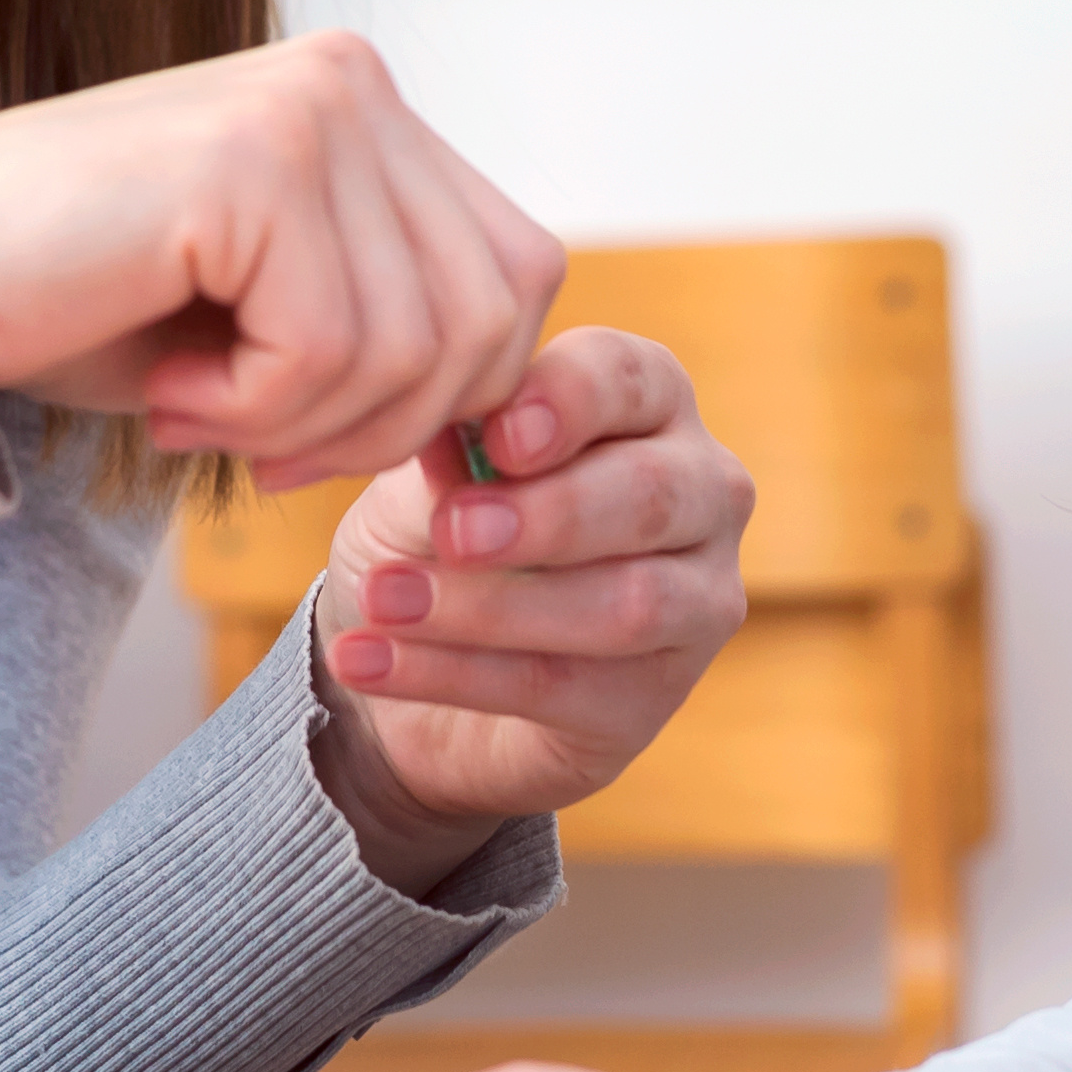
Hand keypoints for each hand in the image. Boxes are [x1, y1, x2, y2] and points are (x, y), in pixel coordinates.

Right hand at [0, 34, 557, 491]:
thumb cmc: (73, 307)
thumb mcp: (272, 316)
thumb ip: (397, 322)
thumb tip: (520, 412)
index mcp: (365, 104)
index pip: (518, 275)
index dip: (448, 396)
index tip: (319, 438)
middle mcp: (352, 82)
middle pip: (493, 319)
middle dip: (385, 427)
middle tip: (255, 444)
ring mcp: (308, 109)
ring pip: (418, 349)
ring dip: (306, 428)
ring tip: (195, 409)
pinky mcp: (253, 162)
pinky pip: (330, 352)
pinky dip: (254, 415)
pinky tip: (169, 392)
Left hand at [302, 328, 748, 868]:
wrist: (419, 658)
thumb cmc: (442, 526)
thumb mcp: (427, 475)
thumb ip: (448, 448)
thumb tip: (442, 421)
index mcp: (649, 401)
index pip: (631, 377)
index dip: (570, 403)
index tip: (498, 440)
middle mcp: (702, 490)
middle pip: (650, 493)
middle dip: (548, 515)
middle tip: (451, 531)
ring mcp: (698, 597)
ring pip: (627, 603)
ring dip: (493, 607)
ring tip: (386, 602)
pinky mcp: (656, 694)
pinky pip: (563, 684)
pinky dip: (454, 673)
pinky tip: (369, 660)